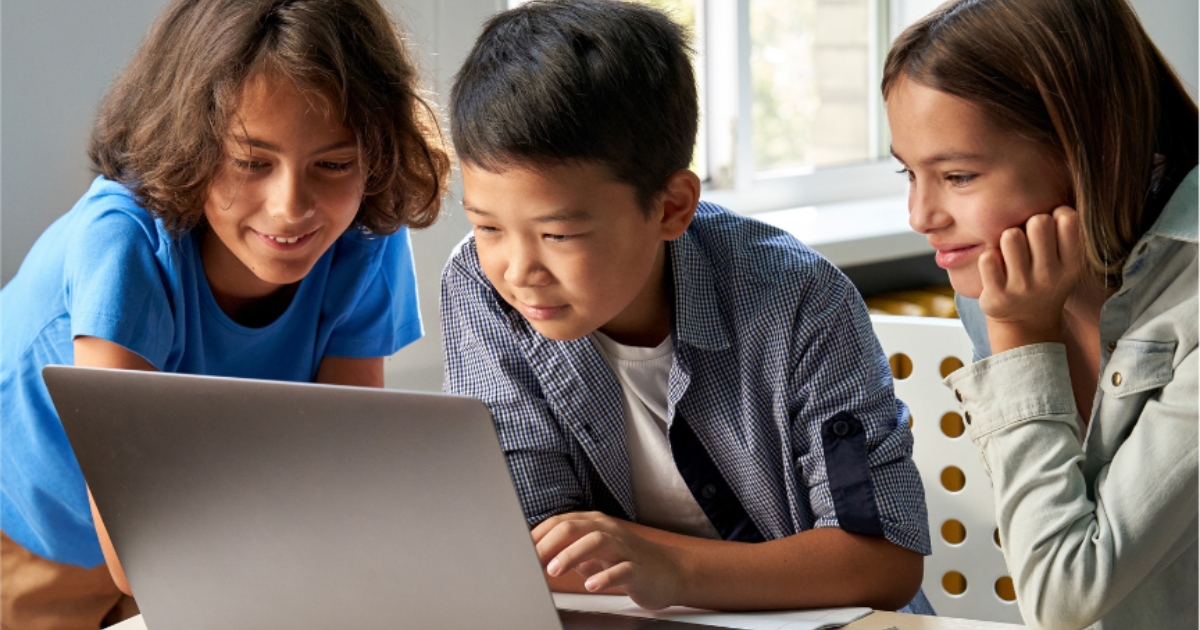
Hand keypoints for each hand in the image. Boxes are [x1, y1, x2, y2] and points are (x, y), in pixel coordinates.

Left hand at [533, 511, 684, 609]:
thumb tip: (535, 556)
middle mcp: (608, 531)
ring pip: (597, 541)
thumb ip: (567, 552)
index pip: (560, 522)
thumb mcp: (592, 555)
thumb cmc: (625, 561)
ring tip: (555, 570)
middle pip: (574, 527)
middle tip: (533, 561)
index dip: (538, 536)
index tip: (520, 551)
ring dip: (572, 554)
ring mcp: (624, 549)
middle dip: (549, 544)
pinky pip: (622, 569)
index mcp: (593, 524)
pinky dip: (605, 576)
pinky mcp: (639, 569)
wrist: (669, 572)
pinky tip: (591, 585)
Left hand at [977, 207, 1082, 352]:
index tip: (1049, 228)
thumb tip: (1050, 183)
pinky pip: (987, 257)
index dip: (1054, 214)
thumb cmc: (1042, 279)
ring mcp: (1024, 287)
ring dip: (1006, 239)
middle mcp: (1051, 276)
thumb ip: (1062, 231)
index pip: (1067, 217)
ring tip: (1009, 253)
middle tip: (1026, 239)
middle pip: (1038, 221)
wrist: (1026, 323)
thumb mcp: (1065, 260)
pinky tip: (995, 267)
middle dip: (1027, 223)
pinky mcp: (998, 296)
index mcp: (1071, 263)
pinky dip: (988, 257)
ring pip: (1011, 235)